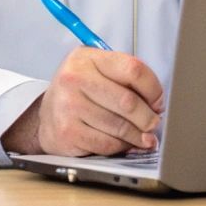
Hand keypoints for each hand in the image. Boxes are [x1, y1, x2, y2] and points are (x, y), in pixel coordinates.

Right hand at [2, 48, 164, 156]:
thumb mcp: (96, 72)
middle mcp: (74, 78)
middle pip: (128, 102)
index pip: (133, 69)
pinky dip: (121, 147)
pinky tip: (123, 143)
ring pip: (120, 126)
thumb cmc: (79, 93)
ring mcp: (69, 105)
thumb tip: (157, 103)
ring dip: (138, 136)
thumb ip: (124, 78)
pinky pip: (108, 143)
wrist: (47, 115)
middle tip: (153, 123)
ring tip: (143, 137)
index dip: (153, 89)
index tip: (158, 102)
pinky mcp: (68, 131)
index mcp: (86, 58)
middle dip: (148, 118)